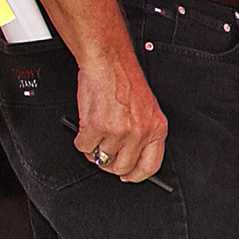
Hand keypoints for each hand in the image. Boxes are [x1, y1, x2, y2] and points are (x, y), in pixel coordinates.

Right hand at [75, 56, 167, 182]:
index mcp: (157, 128)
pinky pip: (84, 147)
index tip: (128, 176)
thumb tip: (132, 159)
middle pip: (122, 167)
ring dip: (94, 149)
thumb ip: (144, 134)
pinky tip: (86, 125)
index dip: (137, 175)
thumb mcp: (147, 109)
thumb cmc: (125, 81)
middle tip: (103, 152)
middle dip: (109, 164)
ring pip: (101, 158)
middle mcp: (140, 132)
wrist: (109, 61)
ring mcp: (118, 131)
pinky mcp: (96, 126)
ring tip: (95, 133)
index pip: (150, 166)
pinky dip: (81, 140)